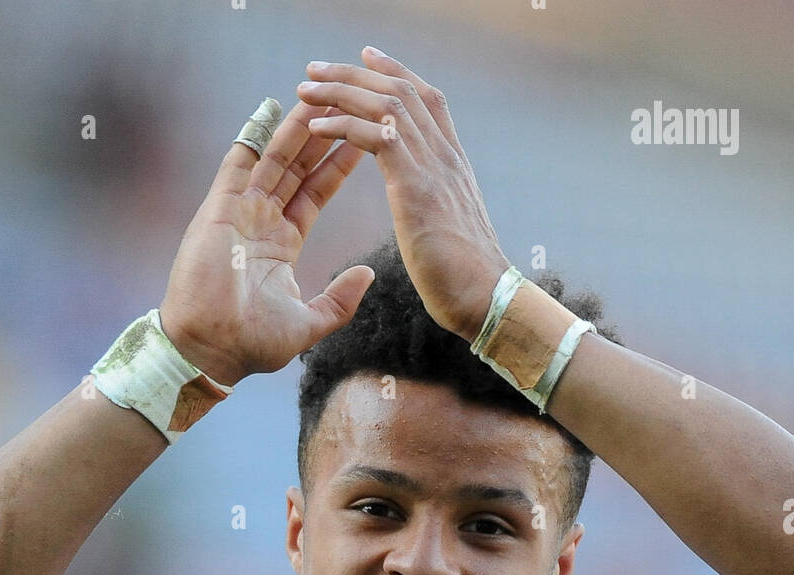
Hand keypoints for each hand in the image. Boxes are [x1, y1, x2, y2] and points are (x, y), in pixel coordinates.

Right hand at [159, 99, 373, 386]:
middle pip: (296, 166)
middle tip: (342, 100)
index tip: (359, 137)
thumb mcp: (308, 323)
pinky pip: (238, 164)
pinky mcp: (219, 210)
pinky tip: (271, 109)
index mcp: (281, 243)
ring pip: (272, 158)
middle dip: (319, 132)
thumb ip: (339, 301)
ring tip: (319, 95)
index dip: (336, 164)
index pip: (315, 192)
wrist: (211, 350)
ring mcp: (239, 212)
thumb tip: (367, 275)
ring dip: (295, 127)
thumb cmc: (252, 344)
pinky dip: (253, 136)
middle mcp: (260, 221)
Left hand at [296, 47, 510, 340]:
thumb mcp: (450, 228)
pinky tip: (316, 126)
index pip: (426, 99)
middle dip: (355, 72)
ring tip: (307, 87)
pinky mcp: (416, 187)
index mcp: (453, 163)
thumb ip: (437, 205)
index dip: (396, 72)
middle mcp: (446, 155)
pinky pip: (377, 137)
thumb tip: (428, 209)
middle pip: (402, 90)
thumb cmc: (465, 278)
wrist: (486, 299)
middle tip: (317, 66)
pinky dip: (343, 125)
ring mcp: (433, 167)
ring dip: (341, 91)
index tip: (367, 56)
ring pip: (386, 104)